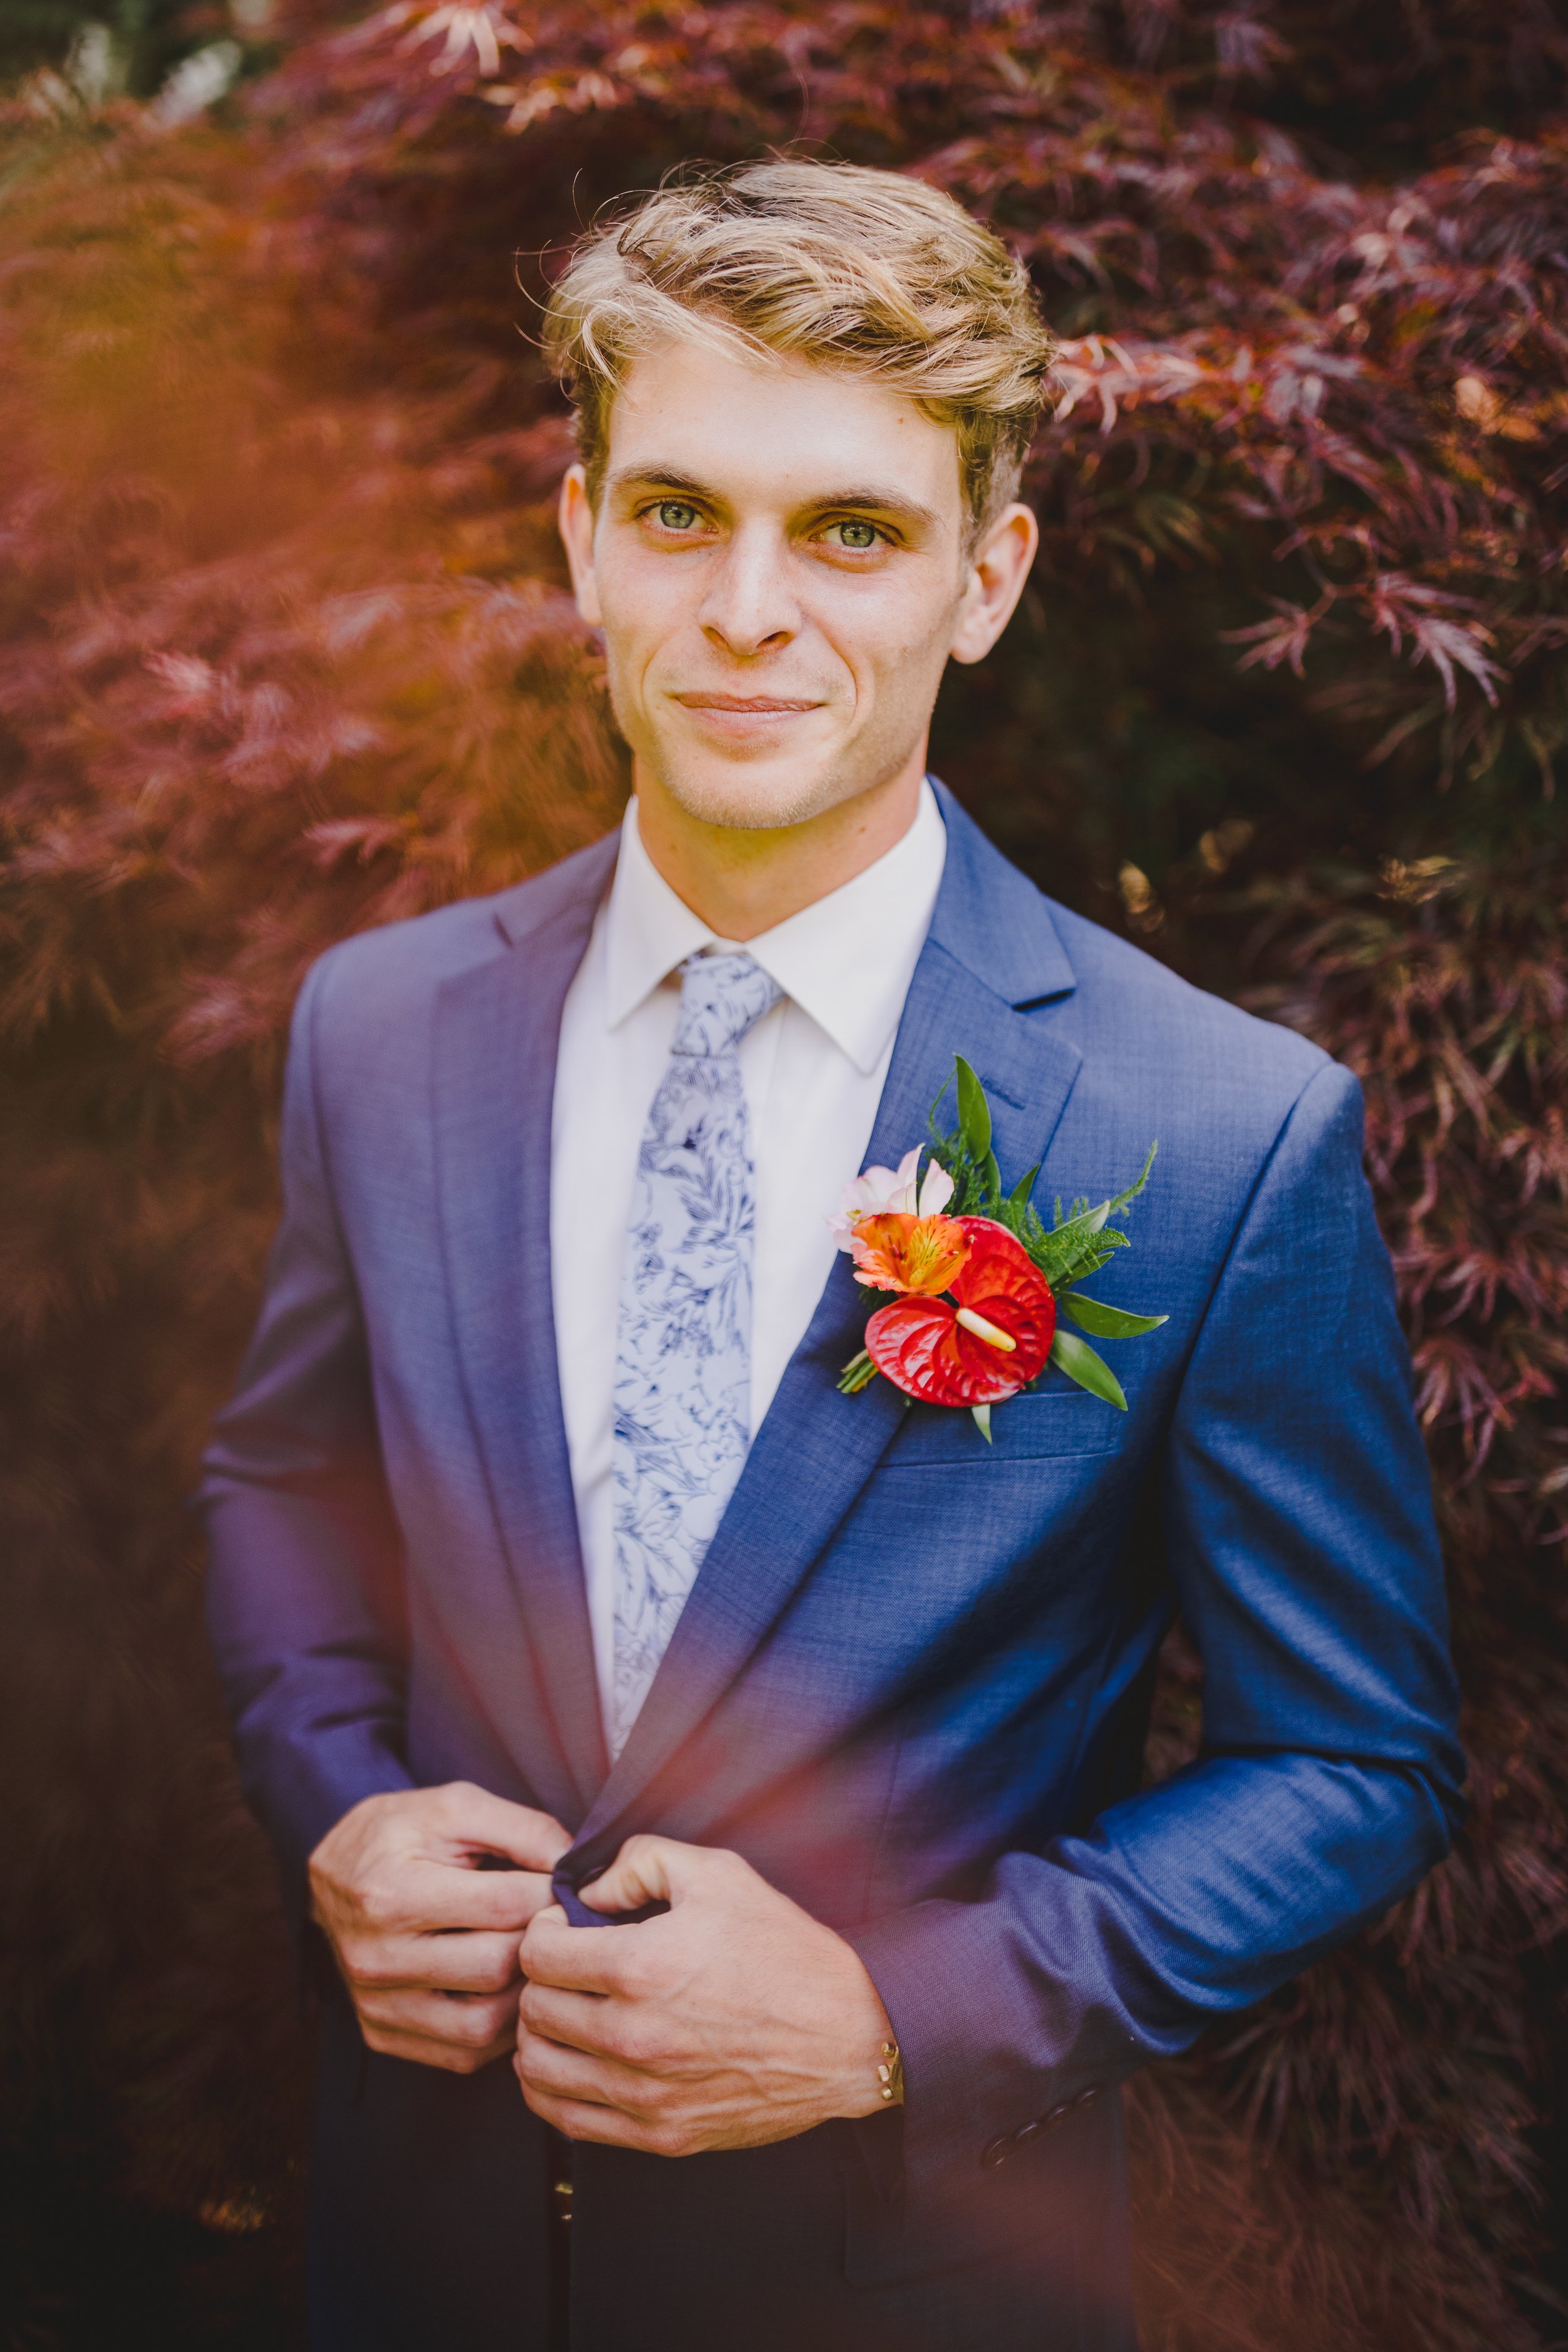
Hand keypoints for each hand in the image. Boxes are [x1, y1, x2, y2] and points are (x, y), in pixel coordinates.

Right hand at [309, 1782, 570, 2072]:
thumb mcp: (456, 1805)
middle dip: (539, 1942)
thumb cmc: (400, 1832)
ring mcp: (376, 2005)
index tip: (564, 1885)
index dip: (550, 1894)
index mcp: (391, 1893)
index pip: (502, 1907)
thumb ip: (523, 1829)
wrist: (332, 1871)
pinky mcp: (381, 2034)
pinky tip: (508, 1990)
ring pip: (483, 2024)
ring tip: (534, 1958)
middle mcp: (376, 1958)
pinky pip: (461, 2055)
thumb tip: (577, 1867)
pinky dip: (498, 2029)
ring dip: (524, 1993)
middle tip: (555, 1923)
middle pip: (495, 1968)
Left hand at [513, 1836, 896, 2154]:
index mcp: (642, 1967)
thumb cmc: (786, 1951)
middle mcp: (633, 2036)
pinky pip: (567, 2120)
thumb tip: (590, 1890)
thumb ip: (642, 1861)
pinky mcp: (660, 2135)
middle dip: (540, 1979)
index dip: (543, 1929)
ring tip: (567, 2012)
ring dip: (539, 2035)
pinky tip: (574, 2060)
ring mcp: (644, 2094)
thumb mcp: (720, 1874)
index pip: (537, 1952)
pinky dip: (552, 2089)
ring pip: (537, 2069)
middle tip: (569, 1966)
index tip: (566, 1926)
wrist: (848, 2036)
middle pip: (533, 2009)